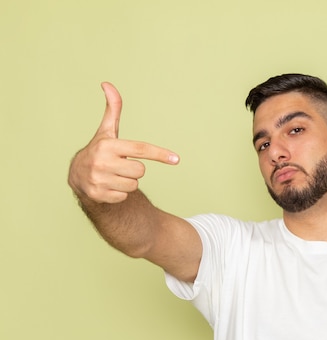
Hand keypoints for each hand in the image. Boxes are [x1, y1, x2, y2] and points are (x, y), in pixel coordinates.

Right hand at [68, 83, 179, 203]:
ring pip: (133, 185)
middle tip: (121, 165)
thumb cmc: (99, 150)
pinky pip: (124, 197)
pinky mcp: (97, 196)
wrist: (77, 175)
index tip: (176, 159)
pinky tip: (108, 186)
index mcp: (107, 145)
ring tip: (114, 175)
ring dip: (127, 182)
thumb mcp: (106, 131)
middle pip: (140, 171)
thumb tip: (108, 84)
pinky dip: (119, 193)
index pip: (141, 149)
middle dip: (134, 169)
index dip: (160, 154)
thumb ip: (112, 109)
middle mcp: (102, 162)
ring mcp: (98, 180)